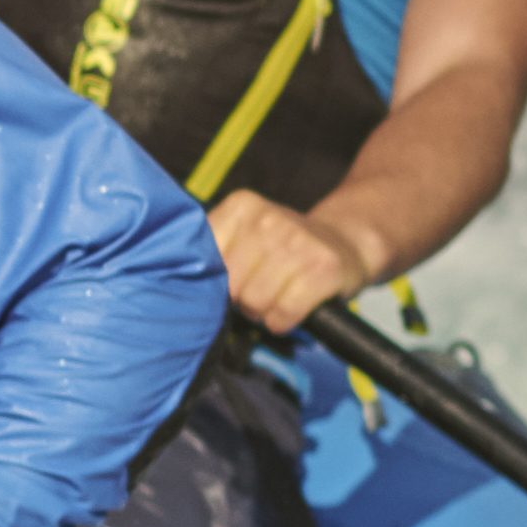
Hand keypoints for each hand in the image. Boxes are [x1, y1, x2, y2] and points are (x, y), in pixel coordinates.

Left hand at [209, 181, 394, 326]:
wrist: (344, 242)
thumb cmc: (283, 248)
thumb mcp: (243, 236)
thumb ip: (211, 252)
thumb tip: (182, 288)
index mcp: (241, 206)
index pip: (202, 261)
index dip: (214, 282)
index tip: (231, 279)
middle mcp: (268, 218)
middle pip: (229, 286)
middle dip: (239, 299)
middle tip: (258, 290)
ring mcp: (299, 240)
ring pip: (255, 302)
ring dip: (263, 312)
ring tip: (276, 297)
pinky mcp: (324, 267)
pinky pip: (284, 313)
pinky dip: (283, 321)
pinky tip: (291, 309)